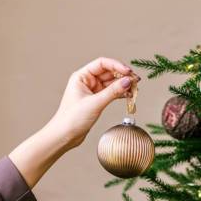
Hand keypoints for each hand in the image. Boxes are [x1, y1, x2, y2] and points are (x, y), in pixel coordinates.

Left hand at [9, 57, 139, 187]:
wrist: (64, 136)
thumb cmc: (72, 119)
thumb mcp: (95, 103)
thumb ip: (113, 91)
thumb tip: (128, 81)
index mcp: (81, 76)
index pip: (102, 64)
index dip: (117, 65)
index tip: (129, 72)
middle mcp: (86, 81)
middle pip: (109, 72)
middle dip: (123, 76)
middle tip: (136, 81)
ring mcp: (92, 91)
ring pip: (111, 83)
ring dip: (123, 86)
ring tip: (135, 90)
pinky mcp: (96, 101)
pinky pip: (111, 93)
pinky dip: (120, 94)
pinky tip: (129, 96)